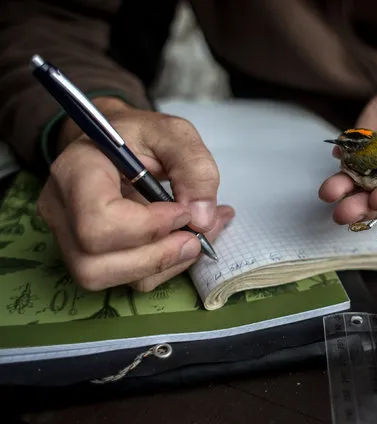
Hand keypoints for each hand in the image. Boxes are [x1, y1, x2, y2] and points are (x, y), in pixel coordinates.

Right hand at [37, 97, 233, 291]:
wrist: (117, 142)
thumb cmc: (140, 136)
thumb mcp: (174, 133)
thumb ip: (195, 166)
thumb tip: (202, 219)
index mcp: (75, 171)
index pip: (97, 221)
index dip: (147, 227)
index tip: (183, 210)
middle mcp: (61, 210)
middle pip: (94, 263)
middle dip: (156, 256)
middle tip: (196, 234)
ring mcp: (67, 238)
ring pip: (107, 279)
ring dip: (162, 266)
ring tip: (195, 238)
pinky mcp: (88, 255)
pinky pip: (123, 279)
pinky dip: (163, 268)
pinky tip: (183, 241)